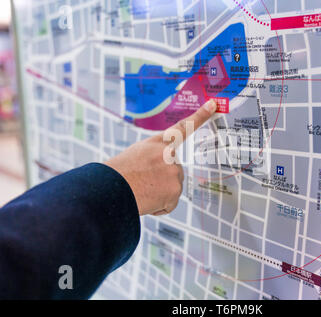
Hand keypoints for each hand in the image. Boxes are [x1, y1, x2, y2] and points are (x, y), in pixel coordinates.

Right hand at [105, 100, 216, 215]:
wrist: (107, 190)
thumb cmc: (117, 175)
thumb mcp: (135, 156)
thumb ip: (154, 157)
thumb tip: (163, 172)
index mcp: (156, 143)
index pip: (182, 127)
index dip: (199, 116)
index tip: (213, 105)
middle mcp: (168, 154)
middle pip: (174, 171)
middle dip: (161, 180)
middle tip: (142, 182)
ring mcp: (173, 171)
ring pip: (172, 188)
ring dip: (159, 194)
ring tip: (141, 190)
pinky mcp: (174, 190)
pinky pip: (169, 204)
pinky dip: (159, 206)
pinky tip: (146, 201)